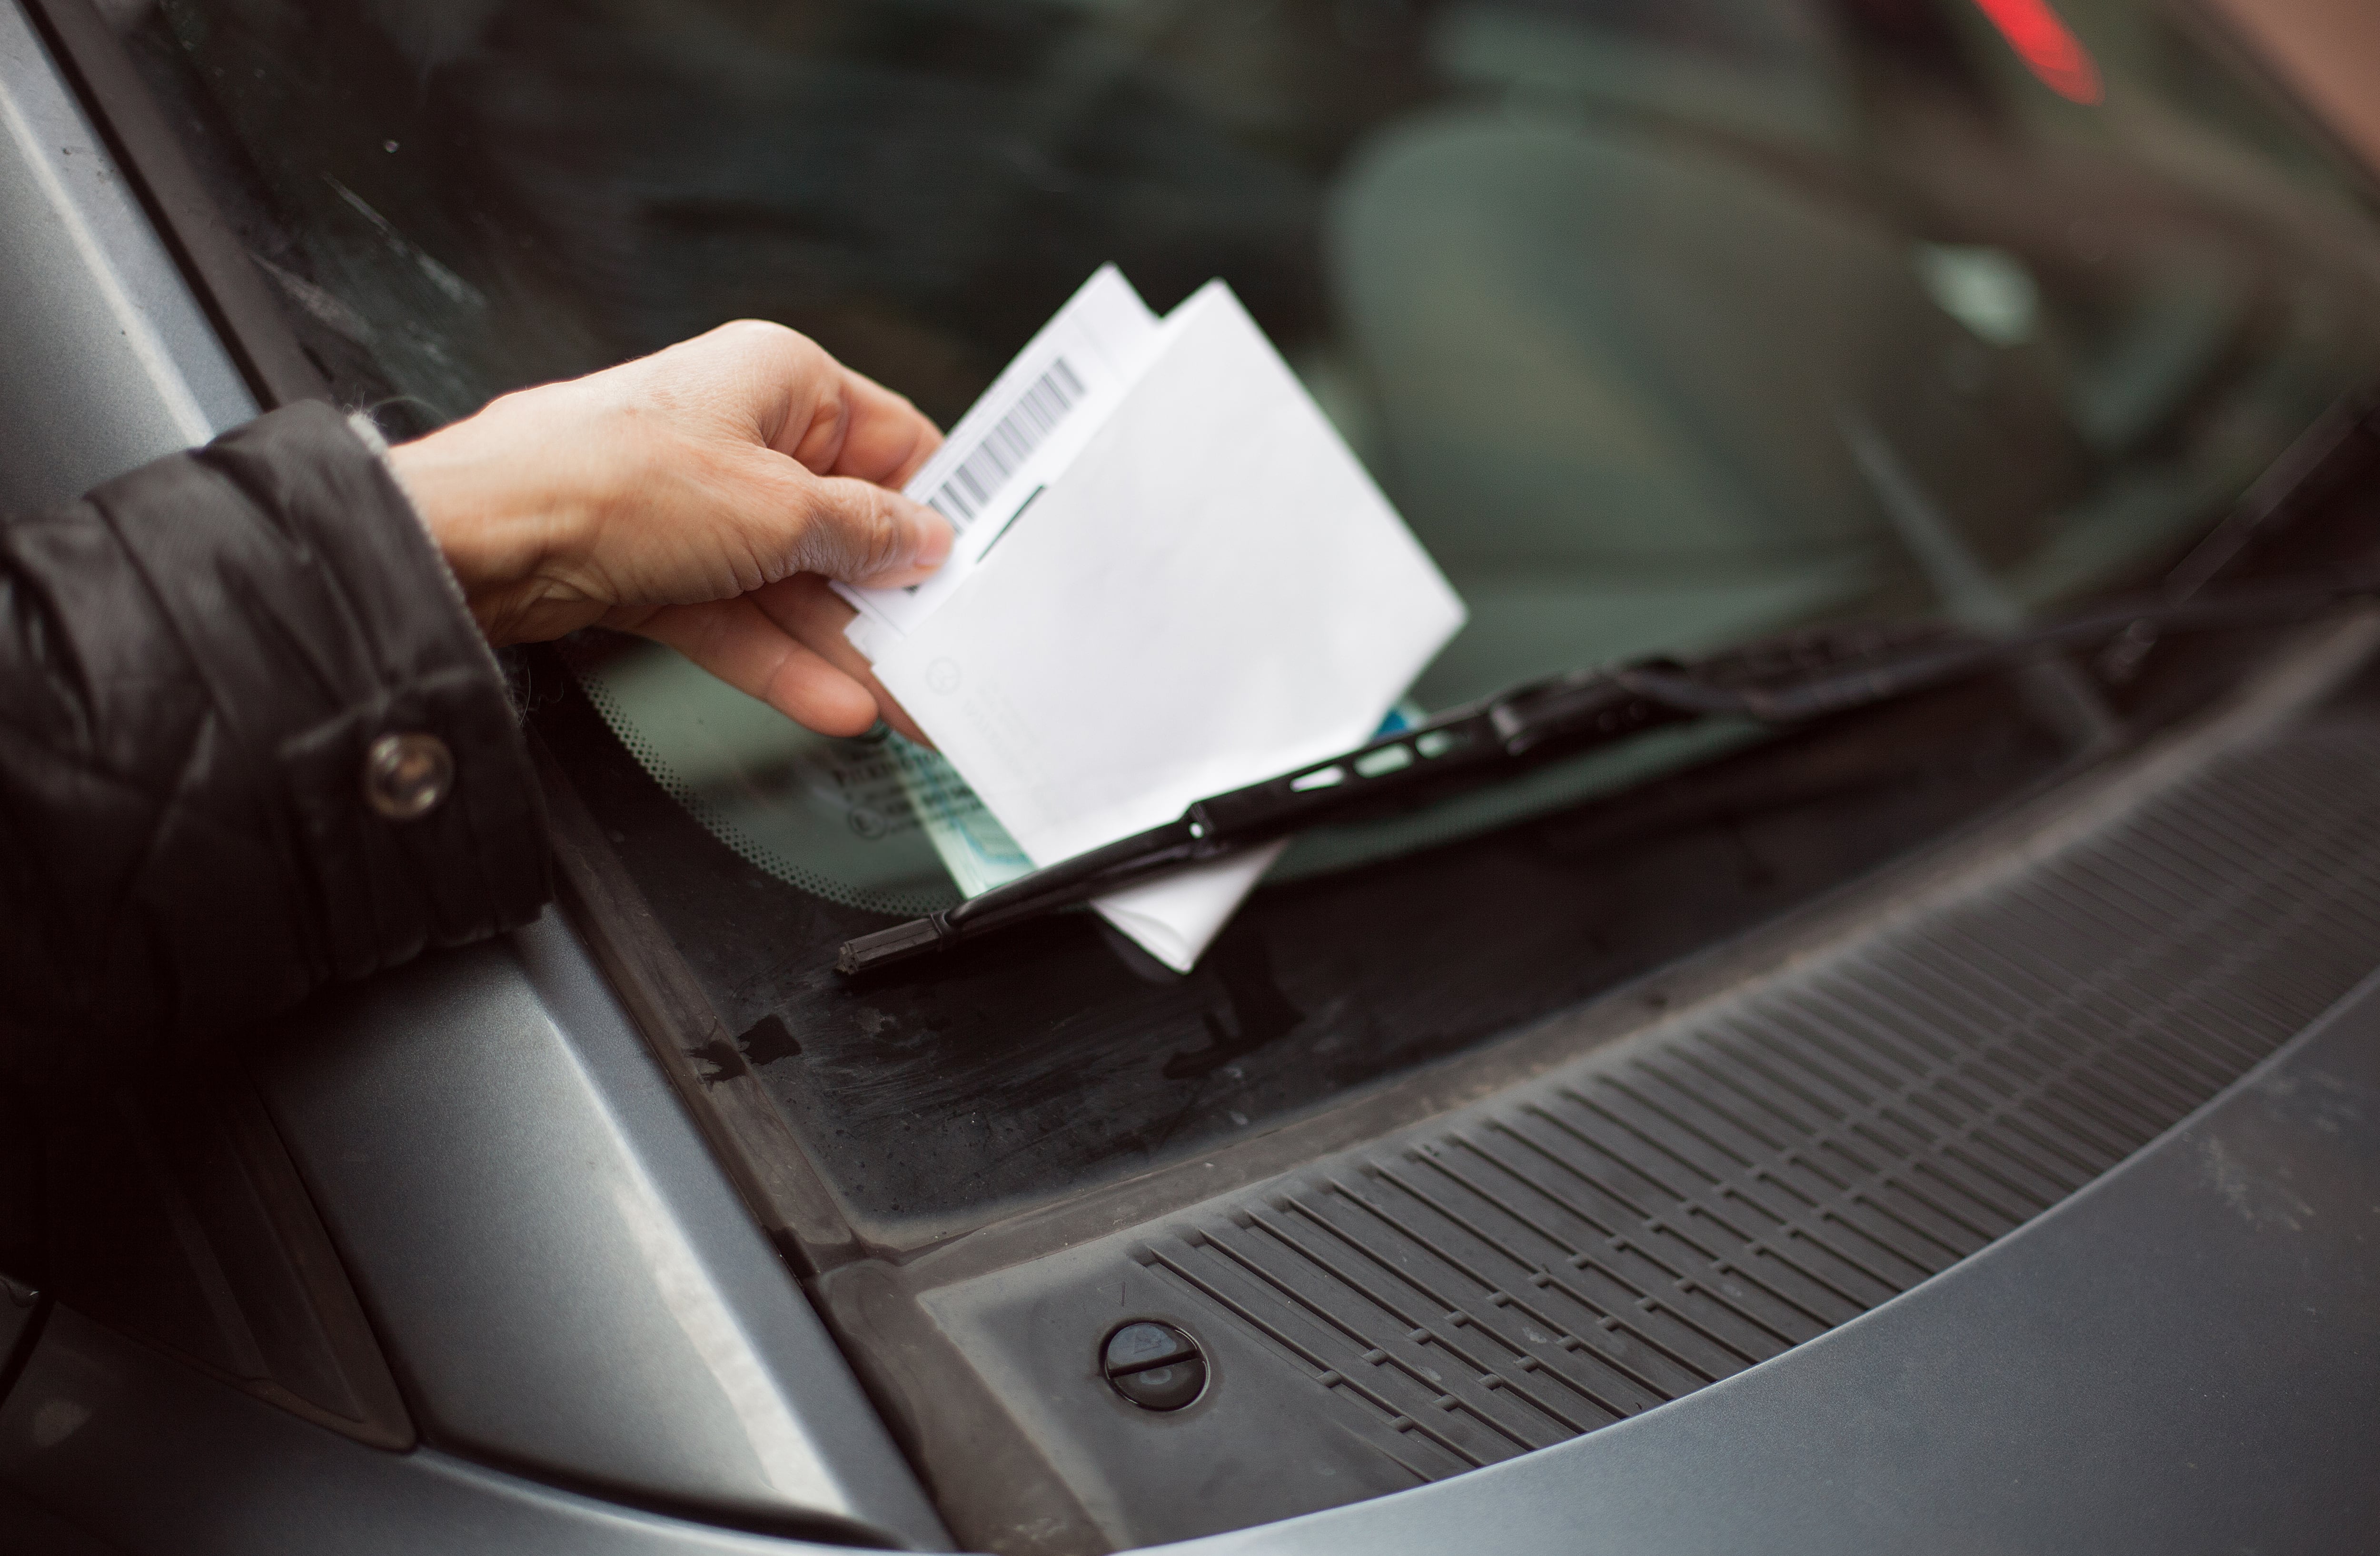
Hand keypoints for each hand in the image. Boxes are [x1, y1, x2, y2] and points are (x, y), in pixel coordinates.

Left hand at [387, 320, 949, 738]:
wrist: (479, 540)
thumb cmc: (606, 478)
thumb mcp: (777, 509)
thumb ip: (864, 533)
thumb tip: (923, 541)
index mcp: (780, 379)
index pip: (893, 442)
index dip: (936, 508)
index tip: (972, 568)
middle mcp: (741, 434)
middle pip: (844, 526)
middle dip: (891, 600)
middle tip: (945, 657)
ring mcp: (699, 506)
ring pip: (794, 584)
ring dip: (845, 647)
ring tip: (906, 705)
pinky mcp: (660, 568)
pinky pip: (740, 618)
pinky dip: (782, 660)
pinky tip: (833, 702)